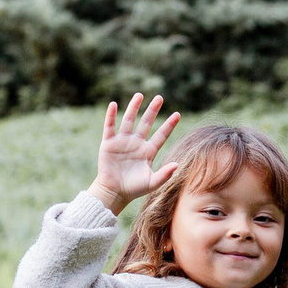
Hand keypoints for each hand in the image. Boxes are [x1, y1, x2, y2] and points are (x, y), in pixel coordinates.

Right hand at [87, 93, 179, 212]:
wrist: (114, 192)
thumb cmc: (134, 189)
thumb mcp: (152, 182)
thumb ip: (164, 174)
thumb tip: (177, 164)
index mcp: (148, 151)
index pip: (161, 135)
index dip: (169, 125)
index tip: (177, 114)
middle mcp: (136, 143)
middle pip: (146, 123)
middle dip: (152, 110)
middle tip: (159, 98)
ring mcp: (122, 142)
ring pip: (129, 120)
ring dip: (134, 108)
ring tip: (139, 95)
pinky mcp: (109, 143)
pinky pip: (110, 127)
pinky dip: (111, 116)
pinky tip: (113, 105)